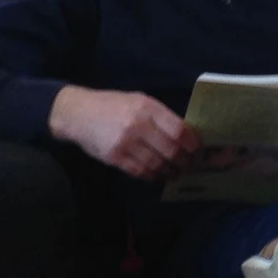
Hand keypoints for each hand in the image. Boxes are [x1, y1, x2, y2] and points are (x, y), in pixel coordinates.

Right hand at [48, 85, 200, 180]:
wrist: (79, 113)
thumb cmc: (113, 106)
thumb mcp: (138, 101)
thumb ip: (160, 117)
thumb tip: (186, 136)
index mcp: (148, 107)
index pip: (180, 130)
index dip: (193, 145)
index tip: (198, 152)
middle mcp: (138, 124)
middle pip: (172, 150)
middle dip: (185, 162)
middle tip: (190, 167)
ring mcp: (126, 143)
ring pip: (158, 164)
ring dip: (170, 172)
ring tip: (175, 173)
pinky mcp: (115, 158)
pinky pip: (141, 172)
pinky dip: (153, 176)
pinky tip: (157, 175)